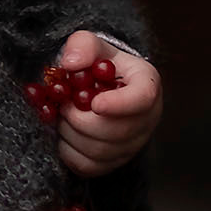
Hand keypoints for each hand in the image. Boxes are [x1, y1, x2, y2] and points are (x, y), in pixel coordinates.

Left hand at [53, 30, 161, 176]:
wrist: (97, 84)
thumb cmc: (96, 63)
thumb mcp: (91, 44)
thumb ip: (82, 46)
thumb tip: (71, 64)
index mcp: (146, 84)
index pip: (142, 99)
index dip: (119, 105)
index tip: (95, 104)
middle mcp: (147, 117)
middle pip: (118, 132)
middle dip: (80, 120)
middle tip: (62, 105)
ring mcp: (134, 143)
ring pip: (101, 152)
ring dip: (71, 134)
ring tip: (62, 115)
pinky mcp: (114, 161)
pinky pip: (89, 166)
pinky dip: (68, 151)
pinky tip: (63, 133)